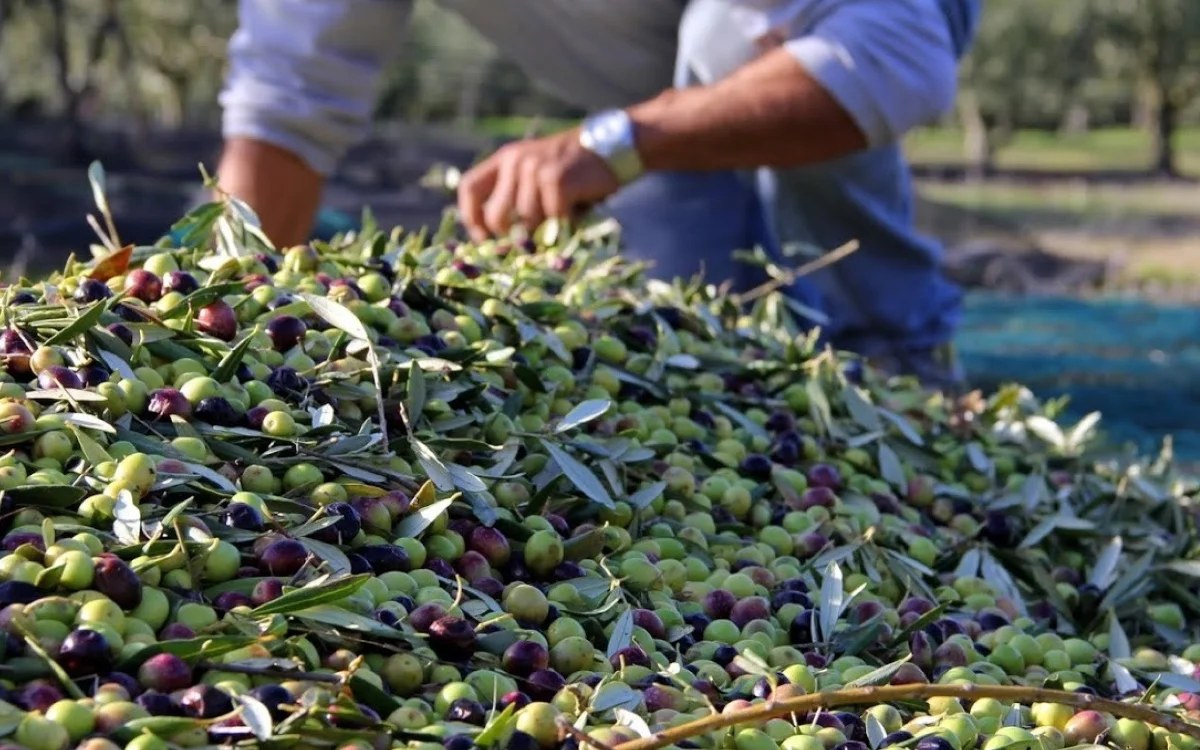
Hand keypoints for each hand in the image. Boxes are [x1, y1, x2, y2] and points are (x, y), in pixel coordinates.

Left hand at [456, 128, 620, 240]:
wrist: (612, 146)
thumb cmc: (576, 169)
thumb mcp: (538, 171)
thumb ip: (517, 195)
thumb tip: (505, 241)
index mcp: (506, 159)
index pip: (469, 188)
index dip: (471, 218)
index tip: (485, 237)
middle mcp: (515, 161)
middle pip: (496, 216)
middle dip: (512, 237)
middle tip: (531, 242)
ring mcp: (535, 169)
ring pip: (526, 222)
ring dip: (545, 229)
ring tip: (562, 218)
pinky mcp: (556, 179)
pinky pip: (552, 218)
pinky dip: (564, 223)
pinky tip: (575, 212)